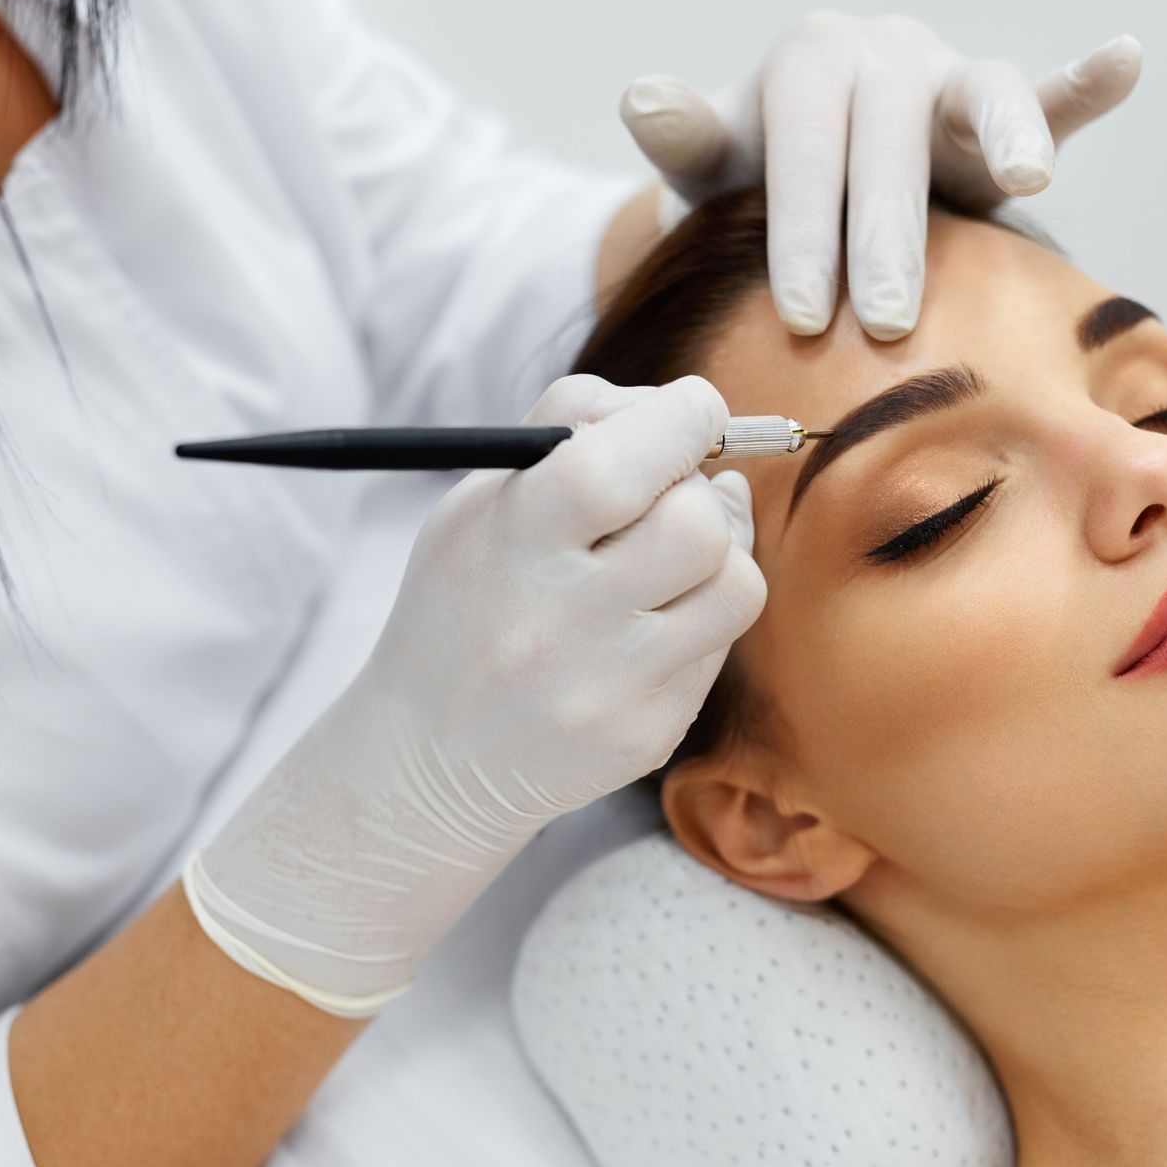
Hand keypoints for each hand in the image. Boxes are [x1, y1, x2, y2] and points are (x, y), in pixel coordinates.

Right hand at [188, 375, 764, 1014]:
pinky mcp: (647, 737)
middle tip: (674, 489)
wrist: (429, 759)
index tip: (697, 407)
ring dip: (719, 553)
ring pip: (737, 584)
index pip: (620, 466)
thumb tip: (693, 417)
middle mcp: (559, 623)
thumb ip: (571, 430)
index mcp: (508, 545)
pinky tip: (650, 621)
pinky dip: (699, 616)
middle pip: (697, 523)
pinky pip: (720, 648)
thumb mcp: (479, 503)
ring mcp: (609, 689)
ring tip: (671, 556)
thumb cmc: (465, 604)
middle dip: (699, 487)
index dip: (683, 419)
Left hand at [620, 17, 1141, 340]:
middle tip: (888, 323)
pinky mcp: (998, 115)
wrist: (802, 177)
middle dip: (888, 235)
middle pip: (890, 143)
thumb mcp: (713, 169)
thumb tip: (643, 97)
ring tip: (1022, 175)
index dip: (804, 231)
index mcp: (809, 63)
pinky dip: (1084, 85)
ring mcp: (947, 79)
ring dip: (999, 137)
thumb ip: (685, 140)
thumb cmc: (755, 184)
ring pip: (977, 98)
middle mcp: (883, 56)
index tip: (804, 317)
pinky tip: (1123, 61)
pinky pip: (1045, 93)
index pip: (808, 150)